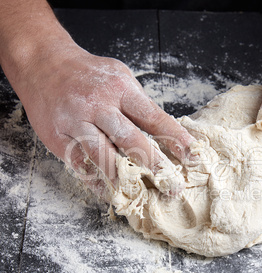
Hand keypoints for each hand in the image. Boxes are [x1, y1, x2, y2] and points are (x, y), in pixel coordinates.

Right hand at [0, 0, 194, 198]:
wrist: (44, 64)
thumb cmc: (89, 74)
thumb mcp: (120, 78)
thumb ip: (139, 105)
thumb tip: (165, 133)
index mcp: (120, 89)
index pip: (154, 118)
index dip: (175, 139)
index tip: (192, 156)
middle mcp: (99, 105)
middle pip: (132, 141)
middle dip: (155, 165)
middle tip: (172, 185)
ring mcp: (76, 122)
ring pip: (103, 156)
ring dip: (125, 178)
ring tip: (142, 193)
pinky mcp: (58, 137)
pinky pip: (80, 164)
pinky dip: (96, 181)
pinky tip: (110, 192)